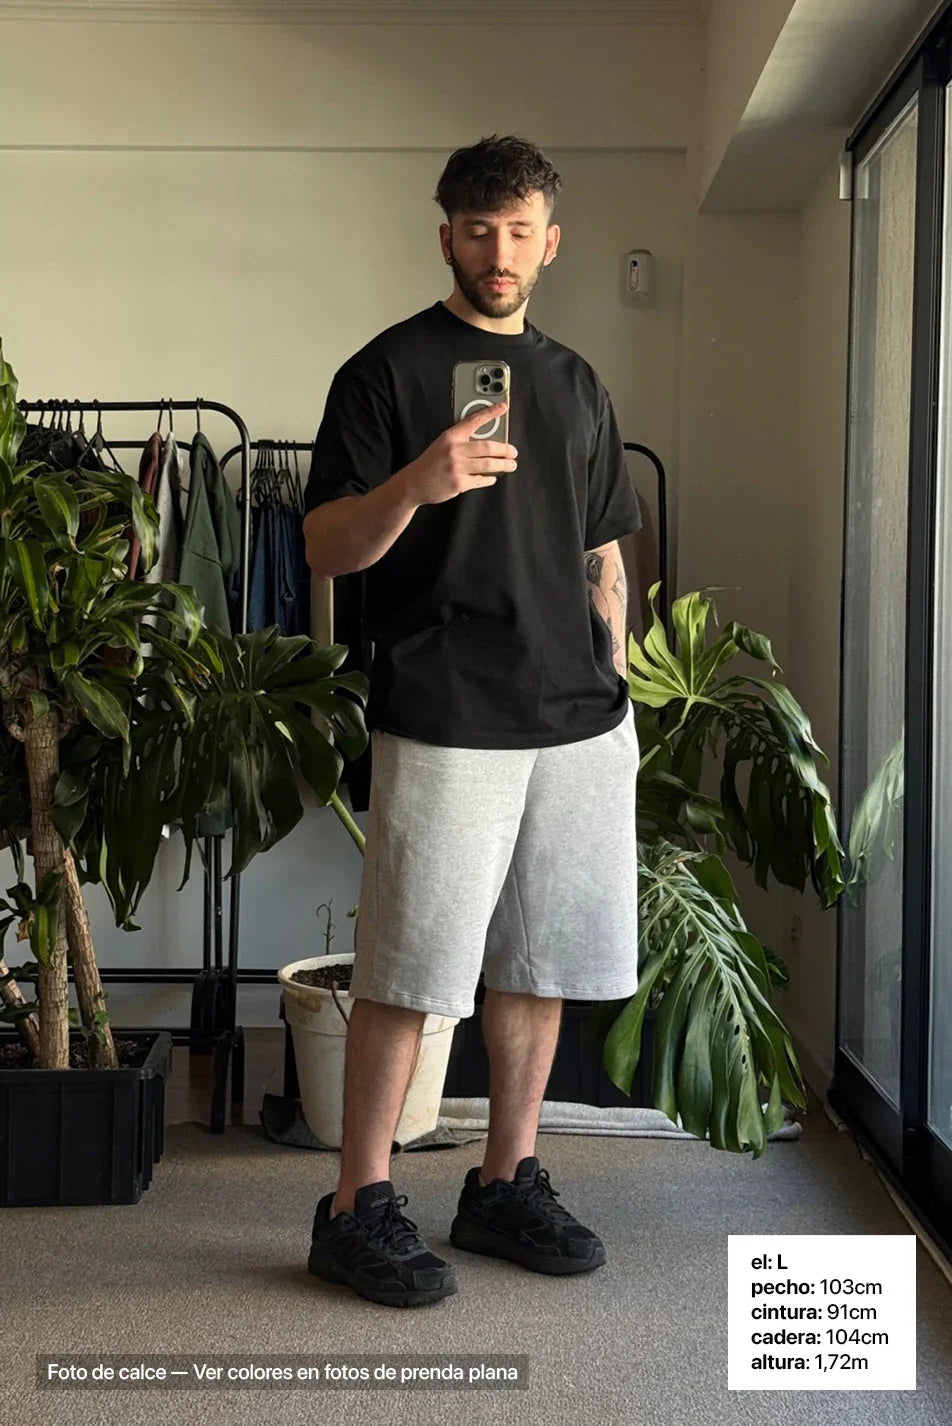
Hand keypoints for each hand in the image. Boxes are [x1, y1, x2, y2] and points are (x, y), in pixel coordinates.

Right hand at [399, 402, 517, 505]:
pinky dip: (490, 479)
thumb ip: (462, 440)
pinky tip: (492, 477)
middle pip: (488, 447)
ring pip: (488, 465)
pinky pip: (481, 480)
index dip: (490, 412)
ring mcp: (457, 468)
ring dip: (504, 465)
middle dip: (505, 450)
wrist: (414, 483)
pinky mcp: (459, 484)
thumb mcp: (443, 444)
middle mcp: (454, 450)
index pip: (474, 420)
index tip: (503, 407)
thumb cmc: (432, 462)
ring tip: (511, 465)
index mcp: (450, 436)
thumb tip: (488, 438)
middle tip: (513, 452)